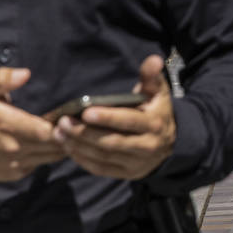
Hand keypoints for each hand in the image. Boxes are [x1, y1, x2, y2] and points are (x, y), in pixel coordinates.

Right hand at [0, 68, 65, 180]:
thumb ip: (3, 79)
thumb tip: (25, 73)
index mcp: (8, 126)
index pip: (47, 131)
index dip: (61, 125)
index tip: (67, 117)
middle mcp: (13, 148)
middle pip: (53, 145)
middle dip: (65, 135)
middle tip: (69, 125)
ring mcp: (14, 164)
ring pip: (50, 157)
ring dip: (59, 146)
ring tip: (61, 134)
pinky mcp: (14, 174)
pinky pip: (39, 165)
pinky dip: (46, 156)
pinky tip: (46, 146)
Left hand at [53, 55, 176, 180]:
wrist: (172, 143)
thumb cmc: (157, 111)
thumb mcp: (158, 93)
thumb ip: (152, 76)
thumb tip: (154, 59)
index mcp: (155, 124)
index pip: (129, 121)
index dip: (107, 117)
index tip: (85, 111)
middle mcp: (147, 146)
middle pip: (111, 142)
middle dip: (84, 133)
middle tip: (63, 122)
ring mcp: (137, 163)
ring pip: (103, 156)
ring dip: (78, 146)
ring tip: (59, 133)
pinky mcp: (127, 174)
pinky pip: (101, 169)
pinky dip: (82, 159)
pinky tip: (68, 147)